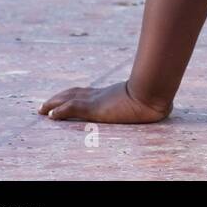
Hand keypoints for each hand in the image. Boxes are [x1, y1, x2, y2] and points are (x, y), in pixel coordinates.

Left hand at [40, 81, 171, 123]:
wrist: (153, 96)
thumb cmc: (154, 98)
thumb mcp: (148, 101)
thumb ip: (149, 104)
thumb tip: (164, 108)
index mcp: (109, 94)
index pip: (85, 91)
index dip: (71, 94)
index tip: (62, 97)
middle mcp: (101, 95)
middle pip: (73, 93)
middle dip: (58, 98)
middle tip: (43, 105)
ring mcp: (97, 101)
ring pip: (69, 99)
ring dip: (53, 104)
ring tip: (41, 110)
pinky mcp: (95, 108)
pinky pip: (72, 108)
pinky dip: (60, 111)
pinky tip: (50, 115)